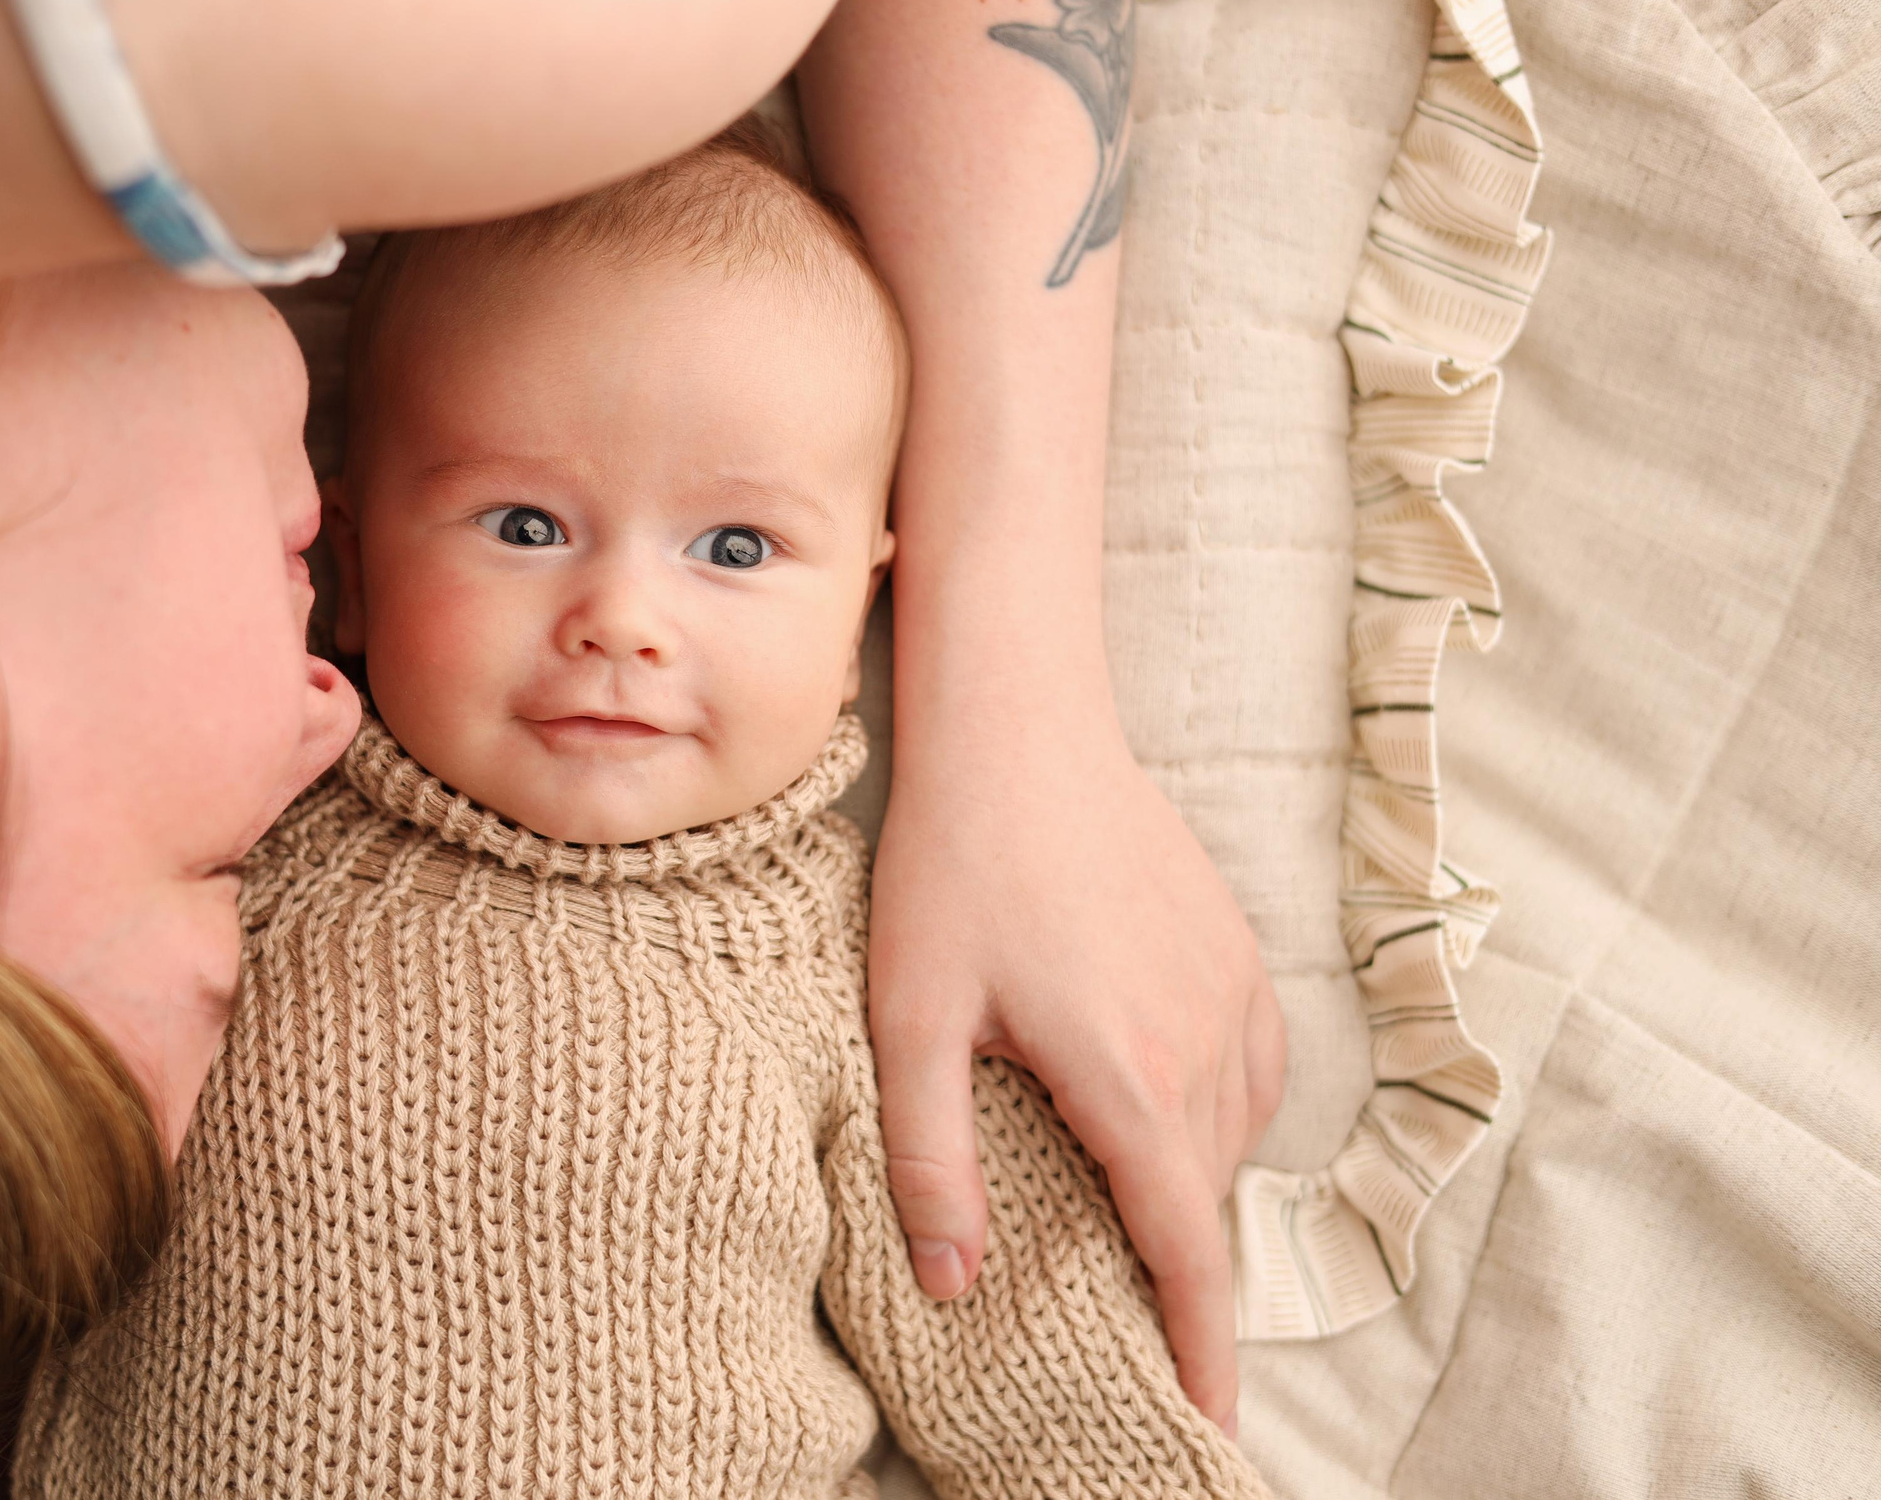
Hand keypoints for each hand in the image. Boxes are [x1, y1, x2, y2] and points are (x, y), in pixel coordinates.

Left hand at [867, 716, 1284, 1434]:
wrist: (1019, 731)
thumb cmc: (953, 868)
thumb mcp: (910, 1018)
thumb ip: (930, 1159)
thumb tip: (953, 1283)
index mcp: (1130, 1077)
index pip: (1184, 1252)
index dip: (1200, 1353)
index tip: (1209, 1429)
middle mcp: (1206, 1044)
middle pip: (1200, 1201)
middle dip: (1169, 1268)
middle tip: (1108, 1306)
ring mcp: (1236, 992)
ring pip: (1230, 1140)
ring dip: (1183, 1186)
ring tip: (1115, 1204)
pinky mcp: (1240, 953)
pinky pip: (1251, 1073)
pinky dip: (1211, 1116)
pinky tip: (1151, 1105)